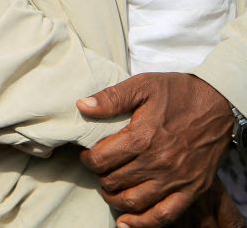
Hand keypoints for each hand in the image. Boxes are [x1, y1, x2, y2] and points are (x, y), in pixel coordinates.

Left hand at [77, 73, 233, 227]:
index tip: (87, 155)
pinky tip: (126, 221)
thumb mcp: (142, 85)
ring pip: (135, 201)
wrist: (217, 102)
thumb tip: (81, 107)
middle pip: (115, 181)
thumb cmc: (177, 92)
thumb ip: (111, 98)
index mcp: (143, 137)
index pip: (102, 159)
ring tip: (109, 189)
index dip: (88, 159)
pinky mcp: (192, 189)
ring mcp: (176, 179)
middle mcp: (158, 163)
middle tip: (99, 170)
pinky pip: (165, 215)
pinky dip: (143, 223)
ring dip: (115, 199)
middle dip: (101, 177)